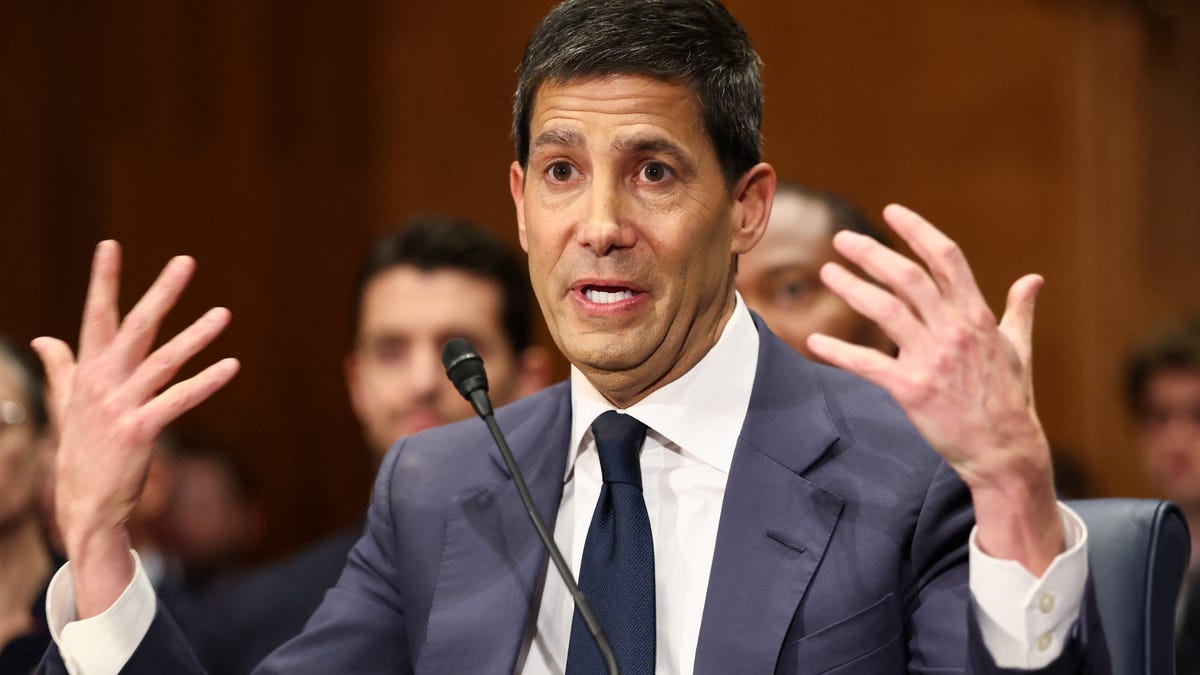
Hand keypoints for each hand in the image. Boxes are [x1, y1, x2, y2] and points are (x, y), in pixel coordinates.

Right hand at [31, 241, 238, 616]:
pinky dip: (206, 382)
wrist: (84, 505)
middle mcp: (101, 383)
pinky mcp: (139, 430)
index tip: (110, 245)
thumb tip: (44, 338)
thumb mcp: (68, 404)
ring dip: (196, 336)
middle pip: (135, 327)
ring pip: (163, 360)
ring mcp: (119, 406)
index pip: (96, 316)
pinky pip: (178, 400)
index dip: (104, 280)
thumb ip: (62, 367)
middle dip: (161, 292)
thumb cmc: (81, 451)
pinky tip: (231, 366)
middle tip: (186, 261)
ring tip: (224, 314)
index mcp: (88, 372)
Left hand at [807, 204, 1061, 575]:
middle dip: (871, 253)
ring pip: (884, 310)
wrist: (1005, 452)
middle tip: (842, 239)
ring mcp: (932, 359)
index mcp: (977, 317)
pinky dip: (838, 351)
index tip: (893, 212)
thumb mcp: (1018, 349)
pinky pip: (867, 363)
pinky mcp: (912, 389)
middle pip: (907, 277)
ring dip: (851, 288)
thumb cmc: (1010, 400)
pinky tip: (815, 342)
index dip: (918, 231)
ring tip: (827, 273)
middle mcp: (954, 331)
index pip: (947, 259)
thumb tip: (1034, 279)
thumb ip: (1019, 310)